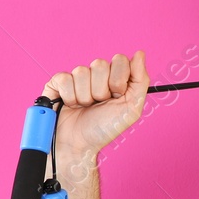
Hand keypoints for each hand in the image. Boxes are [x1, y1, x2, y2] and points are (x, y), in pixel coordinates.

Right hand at [42, 51, 149, 166]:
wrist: (80, 145)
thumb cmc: (105, 128)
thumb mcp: (132, 108)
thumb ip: (140, 80)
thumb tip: (139, 53)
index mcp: (115, 77)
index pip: (119, 60)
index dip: (118, 80)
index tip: (117, 96)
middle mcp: (96, 75)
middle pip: (100, 64)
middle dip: (101, 90)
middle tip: (100, 104)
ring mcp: (76, 78)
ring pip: (81, 72)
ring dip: (85, 96)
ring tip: (85, 107)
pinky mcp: (57, 83)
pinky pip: (64, 79)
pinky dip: (69, 97)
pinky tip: (71, 105)